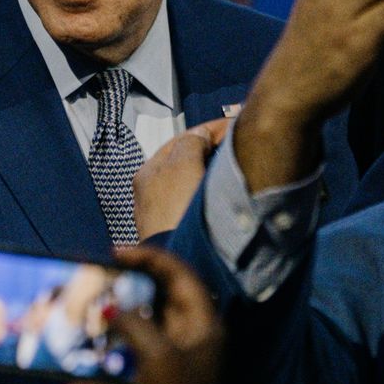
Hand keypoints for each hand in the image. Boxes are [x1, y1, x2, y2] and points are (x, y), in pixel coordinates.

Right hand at [65, 246, 221, 383]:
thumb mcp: (158, 356)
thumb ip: (135, 324)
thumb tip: (112, 306)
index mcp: (202, 323)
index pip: (180, 274)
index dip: (150, 258)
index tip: (117, 253)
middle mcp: (190, 333)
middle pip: (160, 294)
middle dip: (130, 283)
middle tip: (100, 274)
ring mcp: (172, 354)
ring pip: (142, 320)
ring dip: (116, 314)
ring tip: (89, 306)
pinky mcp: (153, 373)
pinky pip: (128, 352)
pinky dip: (106, 354)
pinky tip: (77, 368)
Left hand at [133, 117, 228, 238]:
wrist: (181, 258)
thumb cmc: (175, 212)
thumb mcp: (182, 164)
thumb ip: (191, 142)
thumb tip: (200, 136)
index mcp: (147, 173)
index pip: (180, 141)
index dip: (208, 130)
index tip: (231, 125)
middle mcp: (153, 193)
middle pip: (187, 162)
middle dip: (211, 152)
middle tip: (235, 145)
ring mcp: (167, 214)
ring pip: (194, 182)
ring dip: (213, 172)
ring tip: (234, 167)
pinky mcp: (182, 230)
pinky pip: (200, 201)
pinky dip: (213, 193)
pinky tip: (225, 194)